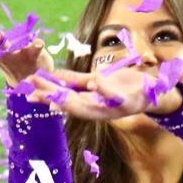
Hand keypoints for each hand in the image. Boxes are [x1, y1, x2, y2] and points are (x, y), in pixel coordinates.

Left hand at [27, 64, 182, 120]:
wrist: (152, 94)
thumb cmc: (146, 93)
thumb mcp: (131, 92)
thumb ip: (112, 89)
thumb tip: (95, 83)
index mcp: (104, 109)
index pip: (81, 105)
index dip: (62, 98)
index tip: (48, 92)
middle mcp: (96, 106)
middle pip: (68, 100)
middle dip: (50, 91)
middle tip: (32, 82)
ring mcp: (93, 97)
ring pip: (68, 93)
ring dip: (49, 87)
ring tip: (31, 80)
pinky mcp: (94, 87)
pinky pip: (75, 83)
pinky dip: (62, 78)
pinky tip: (49, 72)